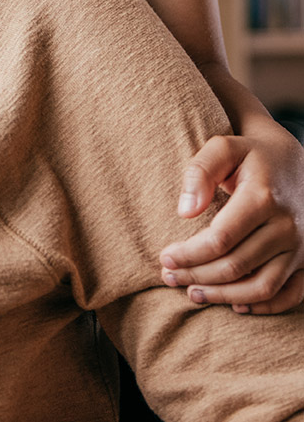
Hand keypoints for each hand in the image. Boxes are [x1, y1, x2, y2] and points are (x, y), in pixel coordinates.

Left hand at [159, 127, 303, 313]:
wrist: (295, 161)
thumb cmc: (249, 154)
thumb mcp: (223, 148)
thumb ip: (200, 172)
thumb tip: (185, 211)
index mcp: (262, 198)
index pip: (220, 239)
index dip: (189, 253)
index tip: (165, 257)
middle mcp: (287, 227)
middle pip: (237, 265)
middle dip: (197, 275)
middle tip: (168, 276)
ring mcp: (301, 247)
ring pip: (262, 286)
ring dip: (224, 296)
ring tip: (193, 293)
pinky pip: (292, 294)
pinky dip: (265, 306)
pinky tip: (236, 305)